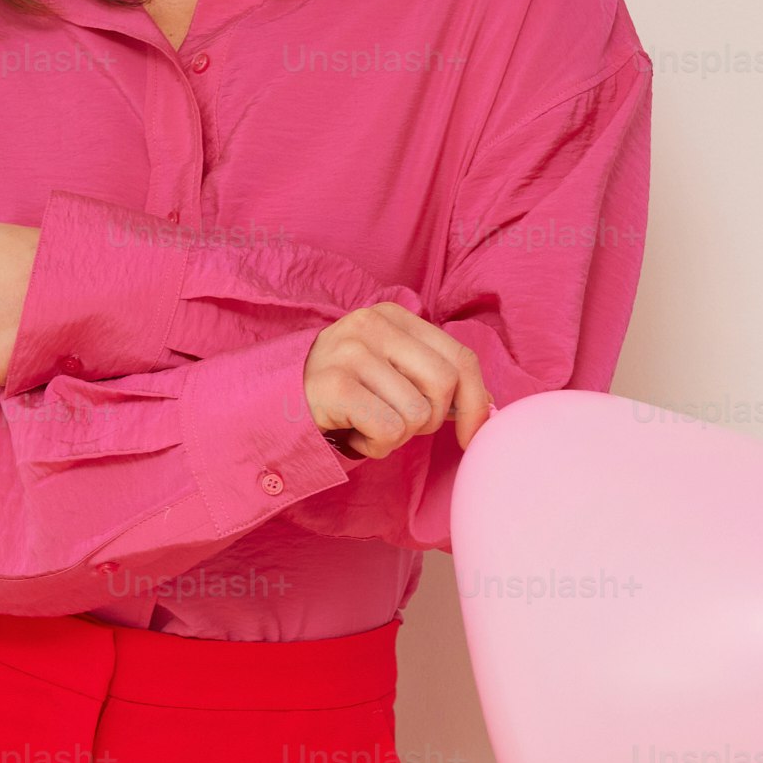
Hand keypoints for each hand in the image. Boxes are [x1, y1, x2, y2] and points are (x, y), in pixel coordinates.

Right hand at [304, 302, 490, 459]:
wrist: (274, 406)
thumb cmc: (345, 394)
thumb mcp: (391, 372)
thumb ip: (435, 379)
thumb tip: (488, 408)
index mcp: (394, 316)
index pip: (461, 357)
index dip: (477, 401)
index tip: (474, 435)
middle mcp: (372, 324)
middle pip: (445, 384)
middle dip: (431, 420)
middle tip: (399, 424)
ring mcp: (350, 352)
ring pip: (417, 415)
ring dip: (397, 437)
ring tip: (366, 424)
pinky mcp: (333, 386)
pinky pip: (388, 430)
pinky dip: (376, 446)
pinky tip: (352, 433)